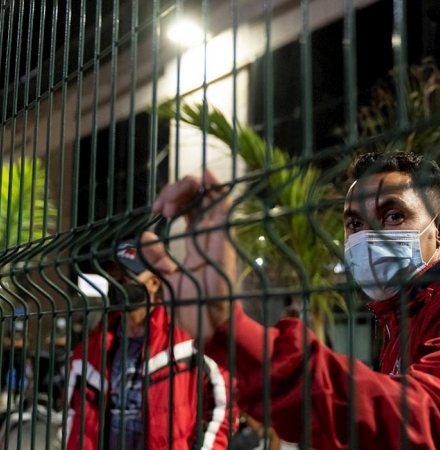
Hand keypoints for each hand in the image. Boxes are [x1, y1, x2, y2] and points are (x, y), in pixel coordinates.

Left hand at [144, 169, 236, 340]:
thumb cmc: (191, 304)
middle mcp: (208, 235)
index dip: (173, 199)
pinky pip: (224, 212)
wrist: (205, 325)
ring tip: (177, 192)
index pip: (188, 208)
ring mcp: (218, 236)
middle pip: (200, 198)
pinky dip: (218, 192)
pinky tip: (207, 176)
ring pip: (212, 198)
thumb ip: (156, 257)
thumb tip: (144, 234)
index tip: (156, 210)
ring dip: (194, 187)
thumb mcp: (165, 278)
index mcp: (195, 241)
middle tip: (162, 206)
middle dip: (180, 190)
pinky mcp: (224, 242)